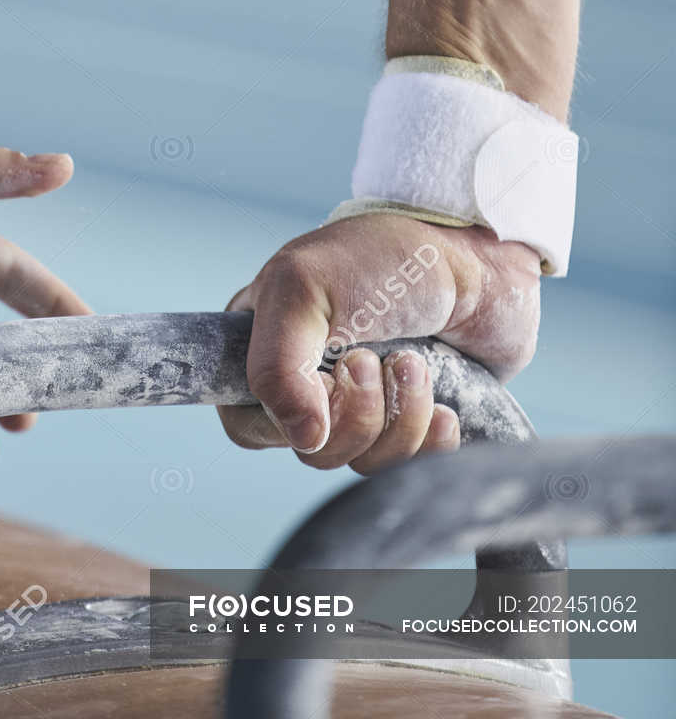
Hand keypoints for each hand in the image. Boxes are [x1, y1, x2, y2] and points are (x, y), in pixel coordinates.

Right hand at [220, 211, 540, 472]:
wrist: (478, 261)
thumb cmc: (385, 257)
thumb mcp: (306, 288)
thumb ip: (277, 366)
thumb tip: (302, 439)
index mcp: (267, 343)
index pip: (246, 419)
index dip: (284, 419)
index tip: (323, 381)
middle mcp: (309, 380)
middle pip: (310, 450)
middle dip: (356, 413)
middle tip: (376, 360)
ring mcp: (362, 402)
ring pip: (360, 461)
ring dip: (398, 420)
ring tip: (416, 365)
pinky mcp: (410, 421)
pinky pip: (409, 467)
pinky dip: (430, 444)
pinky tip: (444, 409)